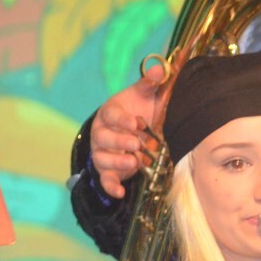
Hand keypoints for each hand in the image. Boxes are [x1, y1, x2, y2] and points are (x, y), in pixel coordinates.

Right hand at [91, 61, 166, 199]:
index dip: (121, 120)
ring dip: (116, 161)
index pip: (110, 116)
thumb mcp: (145, 96)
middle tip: (137, 143)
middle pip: (102, 138)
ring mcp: (102, 153)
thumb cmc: (137, 111)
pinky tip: (120, 193)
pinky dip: (110, 187)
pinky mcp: (107, 170)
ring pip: (101, 159)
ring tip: (134, 162)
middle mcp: (101, 134)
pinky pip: (104, 180)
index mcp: (109, 114)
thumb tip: (159, 68)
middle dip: (119, 142)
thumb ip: (150, 83)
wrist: (130, 131)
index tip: (136, 122)